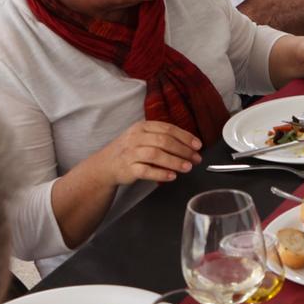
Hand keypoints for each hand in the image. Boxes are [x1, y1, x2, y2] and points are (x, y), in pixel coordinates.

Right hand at [89, 117, 203, 187]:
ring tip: (187, 167)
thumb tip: (189, 145)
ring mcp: (131, 153)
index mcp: (143, 127)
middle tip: (196, 158)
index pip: (168, 128)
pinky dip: (160, 173)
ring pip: (156, 154)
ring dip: (174, 161)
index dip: (185, 137)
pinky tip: (172, 176)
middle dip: (183, 150)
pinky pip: (146, 170)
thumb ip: (162, 138)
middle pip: (164, 141)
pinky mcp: (128, 168)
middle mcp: (136, 138)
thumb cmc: (130, 151)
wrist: (105, 165)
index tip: (198, 145)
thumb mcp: (143, 138)